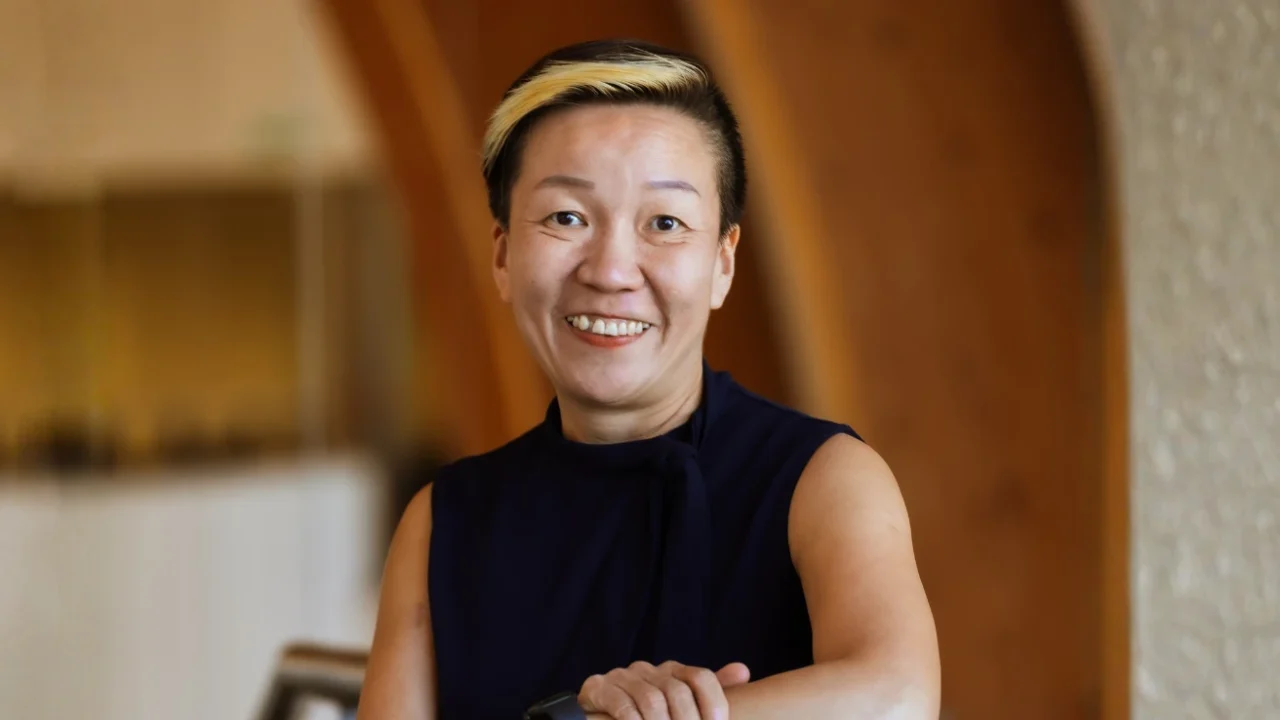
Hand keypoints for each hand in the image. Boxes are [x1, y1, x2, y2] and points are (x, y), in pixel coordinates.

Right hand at [579, 660, 749, 719]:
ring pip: (651, 700)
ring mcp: (621, 677)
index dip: (714, 703)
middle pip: (677, 691)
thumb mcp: (677, 704)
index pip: (701, 677)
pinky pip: (622, 705)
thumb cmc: (644, 713)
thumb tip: (743, 671)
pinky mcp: (598, 687)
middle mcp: (648, 669)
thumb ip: (707, 693)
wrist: (596, 715)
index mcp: (671, 671)